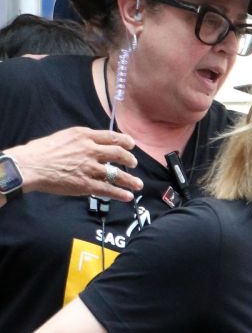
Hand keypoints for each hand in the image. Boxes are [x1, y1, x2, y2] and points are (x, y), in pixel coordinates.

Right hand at [10, 127, 143, 201]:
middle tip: (134, 163)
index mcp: (84, 136)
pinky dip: (120, 194)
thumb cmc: (43, 151)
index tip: (131, 144)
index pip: (111, 136)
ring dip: (130, 180)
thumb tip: (92, 144)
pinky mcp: (86, 184)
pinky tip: (128, 196)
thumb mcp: (65, 137)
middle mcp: (90, 150)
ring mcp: (89, 168)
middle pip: (118, 153)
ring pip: (116, 174)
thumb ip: (81, 140)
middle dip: (129, 159)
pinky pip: (108, 190)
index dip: (125, 141)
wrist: (32, 165)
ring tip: (138, 184)